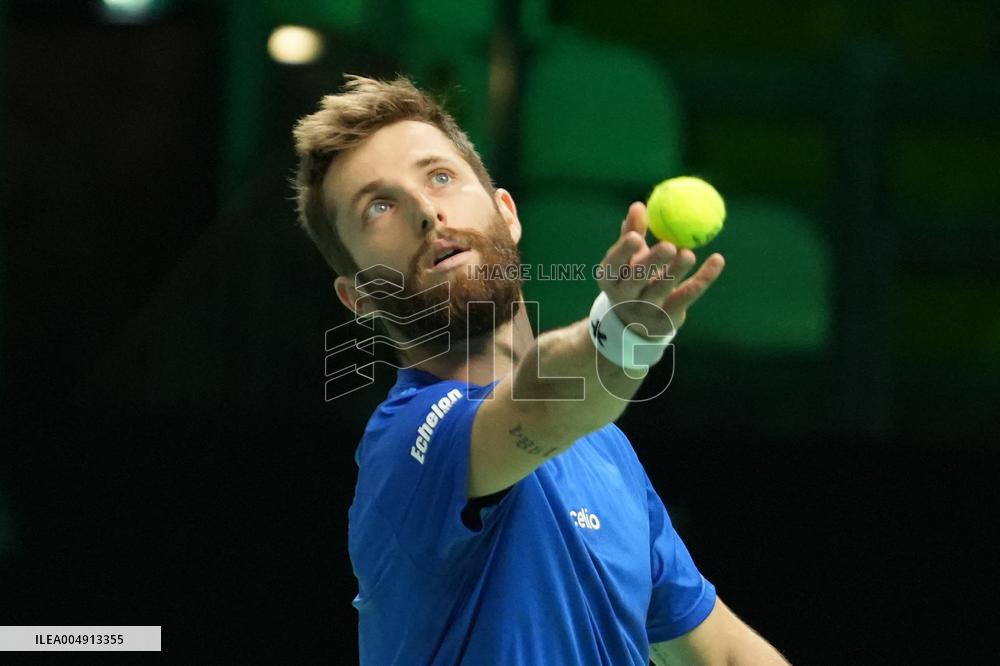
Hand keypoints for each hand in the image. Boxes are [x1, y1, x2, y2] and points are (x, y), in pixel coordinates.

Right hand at [596, 202, 725, 336]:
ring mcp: (645, 310)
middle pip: (637, 278)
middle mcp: (624, 296)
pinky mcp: (667, 319)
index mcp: (610, 278)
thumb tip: (638, 205)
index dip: (623, 251)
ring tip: (688, 254)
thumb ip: (632, 232)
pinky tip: (717, 261)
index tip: (636, 237)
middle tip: (668, 246)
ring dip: (676, 271)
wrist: (635, 322)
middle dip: (652, 262)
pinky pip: (687, 297)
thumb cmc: (631, 278)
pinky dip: (703, 278)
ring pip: (663, 289)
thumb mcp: (628, 258)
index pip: (613, 264)